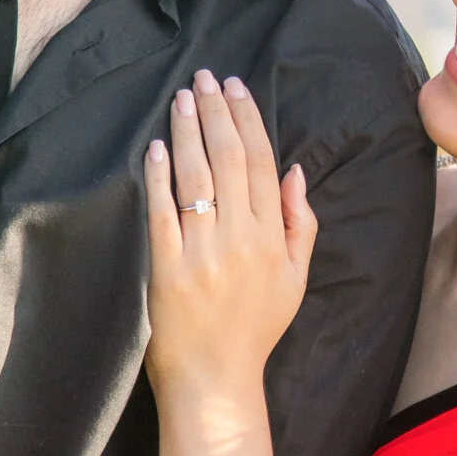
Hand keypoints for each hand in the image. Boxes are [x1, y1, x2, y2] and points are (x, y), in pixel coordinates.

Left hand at [143, 70, 316, 406]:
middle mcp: (242, 238)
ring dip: (188, 132)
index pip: (263, 162)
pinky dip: (159, 177)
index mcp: (274, 236)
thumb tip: (294, 172)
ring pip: (197, 176)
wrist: (218, 378)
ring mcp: (204, 252)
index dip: (248, 119)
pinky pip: (163, 212)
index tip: (235, 88)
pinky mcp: (168, 267)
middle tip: (204, 78)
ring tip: (181, 99)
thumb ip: (301, 223)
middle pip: (230, 158)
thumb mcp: (296, 278)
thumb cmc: (258, 327)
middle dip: (216, 112)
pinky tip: (155, 148)